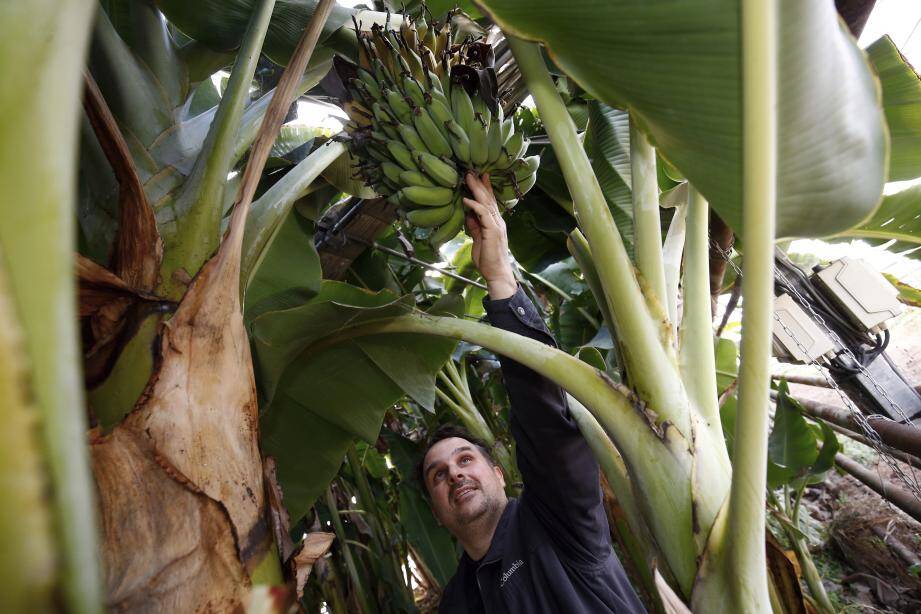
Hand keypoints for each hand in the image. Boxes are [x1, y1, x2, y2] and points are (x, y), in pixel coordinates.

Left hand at [463, 172, 516, 299]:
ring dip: (476, 190)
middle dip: (479, 184)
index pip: (489, 202)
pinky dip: (475, 206)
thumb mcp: (478, 239)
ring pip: (486, 203)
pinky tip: (466, 199)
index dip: (484, 189)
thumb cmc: (488, 259)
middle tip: (471, 171)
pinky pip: (483, 215)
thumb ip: (474, 226)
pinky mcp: (493, 231)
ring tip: (468, 178)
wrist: (496, 273)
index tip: (478, 176)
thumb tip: (468, 215)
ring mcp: (497, 225)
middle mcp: (498, 221)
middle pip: (488, 199)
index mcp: (495, 223)